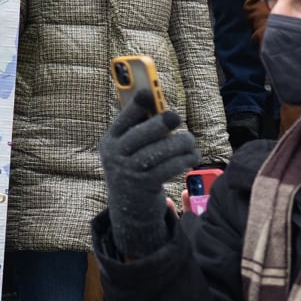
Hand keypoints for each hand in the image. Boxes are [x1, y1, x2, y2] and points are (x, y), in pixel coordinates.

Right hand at [99, 89, 198, 260]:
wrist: (129, 207)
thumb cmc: (134, 167)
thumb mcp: (127, 149)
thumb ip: (139, 129)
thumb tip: (161, 104)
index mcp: (109, 140)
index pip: (123, 118)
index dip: (136, 104)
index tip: (150, 93)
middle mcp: (114, 155)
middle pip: (141, 134)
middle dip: (161, 123)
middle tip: (176, 117)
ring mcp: (128, 171)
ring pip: (158, 151)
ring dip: (179, 144)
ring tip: (190, 141)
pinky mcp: (144, 185)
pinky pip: (168, 168)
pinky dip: (184, 160)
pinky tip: (191, 156)